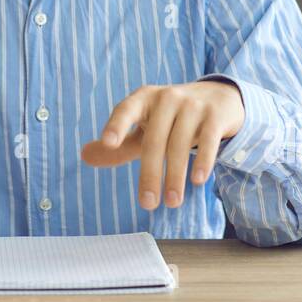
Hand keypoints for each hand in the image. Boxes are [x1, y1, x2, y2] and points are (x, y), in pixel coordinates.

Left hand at [81, 81, 244, 209]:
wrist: (217, 98)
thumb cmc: (171, 118)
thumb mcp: (144, 129)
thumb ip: (119, 145)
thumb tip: (84, 156)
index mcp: (143, 99)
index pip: (126, 110)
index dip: (117, 125)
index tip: (108, 142)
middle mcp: (167, 98)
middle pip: (154, 140)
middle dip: (150, 174)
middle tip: (148, 204)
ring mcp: (192, 104)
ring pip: (180, 143)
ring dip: (175, 176)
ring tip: (172, 202)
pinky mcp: (214, 115)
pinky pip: (207, 140)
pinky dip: (203, 160)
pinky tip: (197, 181)